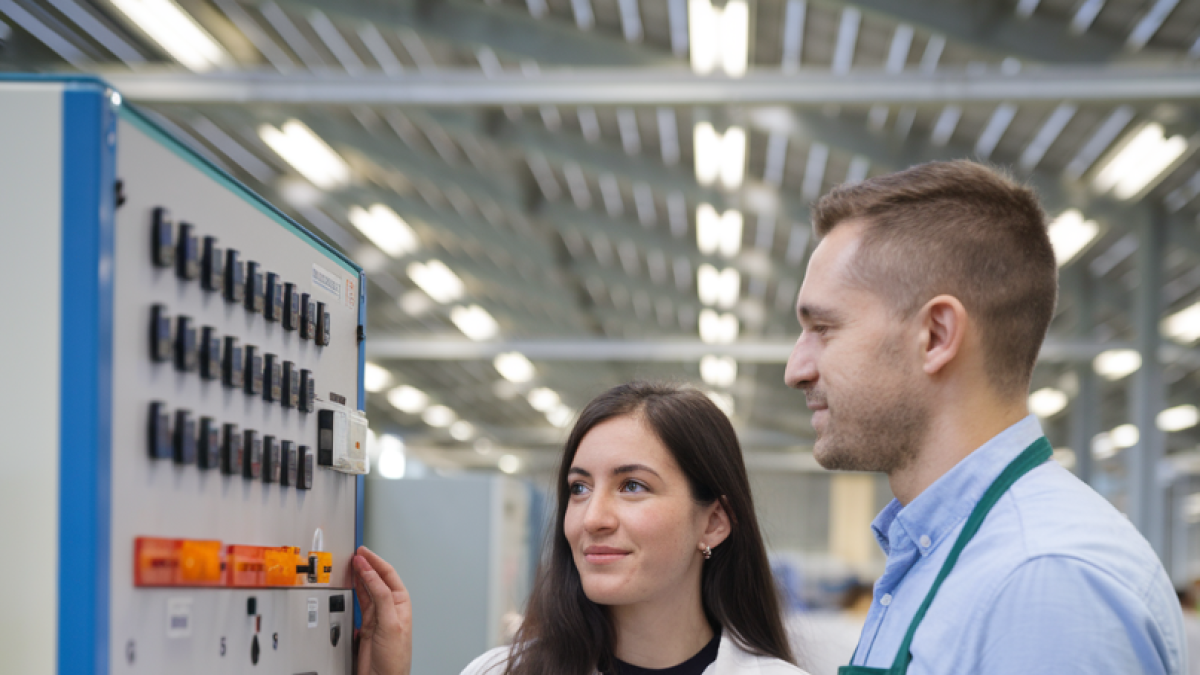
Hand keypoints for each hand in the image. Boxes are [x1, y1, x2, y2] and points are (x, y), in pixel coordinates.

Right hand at [352, 546, 412, 674]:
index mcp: (401, 602)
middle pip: (377, 578)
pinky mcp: (367, 623)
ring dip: (360, 575)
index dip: (375, 561)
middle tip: (355, 554)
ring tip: (351, 563)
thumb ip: (381, 597)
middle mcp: (390, 606)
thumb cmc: (396, 657)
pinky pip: (360, 601)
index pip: (387, 574)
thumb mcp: (390, 623)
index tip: (363, 552)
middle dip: (367, 565)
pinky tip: (351, 582)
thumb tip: (371, 573)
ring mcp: (378, 614)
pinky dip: (355, 589)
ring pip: (367, 588)